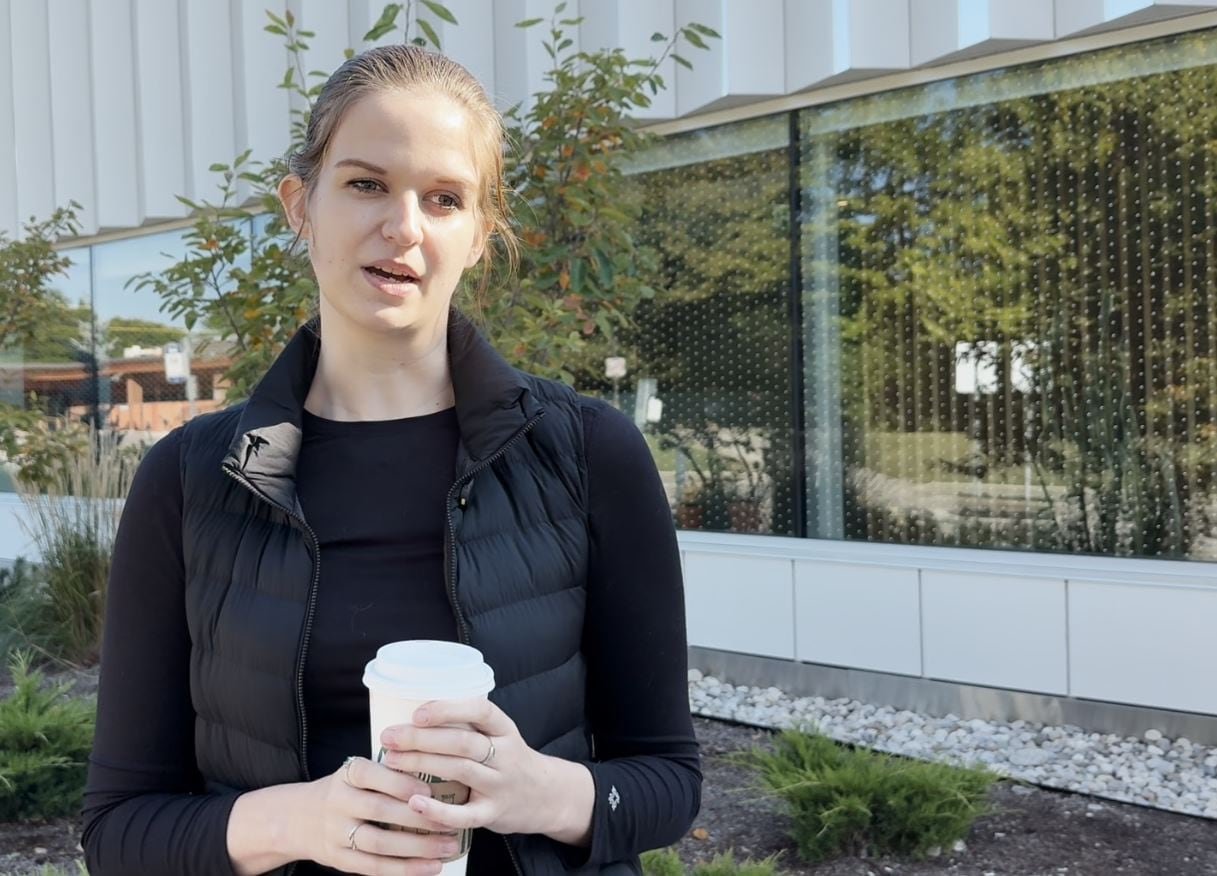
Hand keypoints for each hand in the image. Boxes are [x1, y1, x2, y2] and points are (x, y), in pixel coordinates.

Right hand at [294, 756, 460, 874]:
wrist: (300, 818)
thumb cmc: (347, 791)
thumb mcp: (359, 773)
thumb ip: (390, 774)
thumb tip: (441, 774)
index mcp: (347, 775)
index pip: (371, 774)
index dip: (400, 782)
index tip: (429, 790)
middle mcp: (338, 802)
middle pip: (379, 810)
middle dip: (418, 817)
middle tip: (451, 821)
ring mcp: (336, 833)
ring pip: (379, 843)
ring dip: (417, 847)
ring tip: (448, 847)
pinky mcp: (340, 859)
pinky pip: (374, 867)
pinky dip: (404, 869)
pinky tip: (429, 867)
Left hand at [377, 698, 593, 843]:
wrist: (546, 796)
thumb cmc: (509, 761)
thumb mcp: (500, 736)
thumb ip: (468, 727)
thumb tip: (411, 716)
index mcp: (504, 729)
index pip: (480, 710)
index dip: (448, 709)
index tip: (417, 713)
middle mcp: (505, 754)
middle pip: (462, 742)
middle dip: (421, 738)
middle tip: (389, 737)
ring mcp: (501, 784)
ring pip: (461, 770)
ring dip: (423, 763)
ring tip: (393, 761)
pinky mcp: (495, 813)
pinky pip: (466, 813)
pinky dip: (439, 810)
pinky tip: (415, 803)